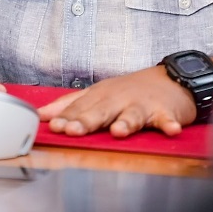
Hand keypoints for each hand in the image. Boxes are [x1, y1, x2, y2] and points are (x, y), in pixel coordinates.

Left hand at [37, 66, 195, 137]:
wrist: (170, 79)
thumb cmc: (130, 90)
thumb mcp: (99, 94)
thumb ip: (70, 104)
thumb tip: (42, 114)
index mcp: (100, 95)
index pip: (80, 107)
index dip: (66, 117)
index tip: (53, 127)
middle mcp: (118, 98)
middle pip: (101, 110)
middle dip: (86, 120)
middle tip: (72, 130)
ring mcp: (141, 104)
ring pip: (132, 114)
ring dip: (125, 122)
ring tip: (118, 132)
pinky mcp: (164, 111)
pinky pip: (166, 119)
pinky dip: (168, 124)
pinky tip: (170, 129)